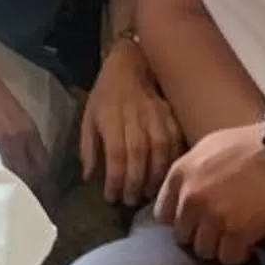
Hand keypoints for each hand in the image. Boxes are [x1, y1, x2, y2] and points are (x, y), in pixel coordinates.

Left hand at [76, 44, 181, 207]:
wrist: (131, 63)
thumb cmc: (106, 93)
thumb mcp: (88, 116)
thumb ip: (88, 146)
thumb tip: (88, 177)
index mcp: (110, 117)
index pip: (115, 154)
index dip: (114, 179)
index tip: (111, 197)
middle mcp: (134, 117)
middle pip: (137, 155)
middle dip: (134, 183)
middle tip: (131, 201)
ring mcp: (156, 115)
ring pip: (159, 150)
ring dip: (155, 176)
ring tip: (149, 194)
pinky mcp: (171, 115)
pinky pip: (176, 141)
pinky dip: (172, 161)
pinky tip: (168, 176)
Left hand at [156, 121, 264, 264]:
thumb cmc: (249, 143)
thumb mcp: (208, 147)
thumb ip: (191, 172)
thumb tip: (183, 193)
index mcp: (180, 174)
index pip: (163, 214)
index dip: (180, 220)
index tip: (195, 221)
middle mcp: (191, 197)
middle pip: (183, 235)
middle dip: (199, 235)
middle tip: (219, 231)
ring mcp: (213, 216)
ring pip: (204, 250)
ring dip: (219, 247)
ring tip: (234, 238)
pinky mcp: (237, 232)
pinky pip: (229, 257)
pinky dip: (239, 255)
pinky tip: (248, 244)